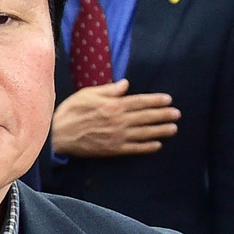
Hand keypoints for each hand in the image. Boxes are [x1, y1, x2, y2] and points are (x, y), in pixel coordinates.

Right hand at [50, 80, 178, 156]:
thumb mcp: (86, 94)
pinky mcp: (112, 149)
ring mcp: (117, 136)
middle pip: (146, 116)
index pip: (140, 101)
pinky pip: (134, 148)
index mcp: (113, 105)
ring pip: (144, 132)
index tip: (168, 100)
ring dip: (160, 130)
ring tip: (173, 129)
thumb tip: (125, 84)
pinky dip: (147, 147)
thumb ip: (108, 90)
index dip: (156, 100)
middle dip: (163, 115)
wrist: (56, 135)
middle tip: (177, 114)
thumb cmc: (69, 112)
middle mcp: (118, 120)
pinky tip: (157, 145)